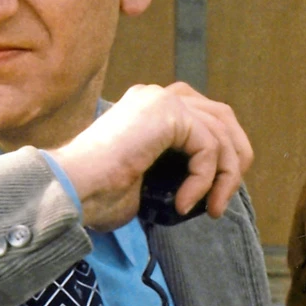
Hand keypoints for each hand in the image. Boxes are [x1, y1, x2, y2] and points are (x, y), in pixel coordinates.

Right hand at [47, 83, 253, 230]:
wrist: (71, 190)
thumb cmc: (98, 194)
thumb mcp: (149, 179)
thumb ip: (177, 169)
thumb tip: (212, 186)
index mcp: (150, 109)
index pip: (206, 119)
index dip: (221, 156)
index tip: (215, 196)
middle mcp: (157, 97)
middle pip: (223, 117)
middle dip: (234, 159)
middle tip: (223, 199)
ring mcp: (162, 99)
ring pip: (221, 131)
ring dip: (225, 176)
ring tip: (212, 209)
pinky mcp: (167, 111)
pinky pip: (208, 145)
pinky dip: (204, 179)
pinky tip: (184, 203)